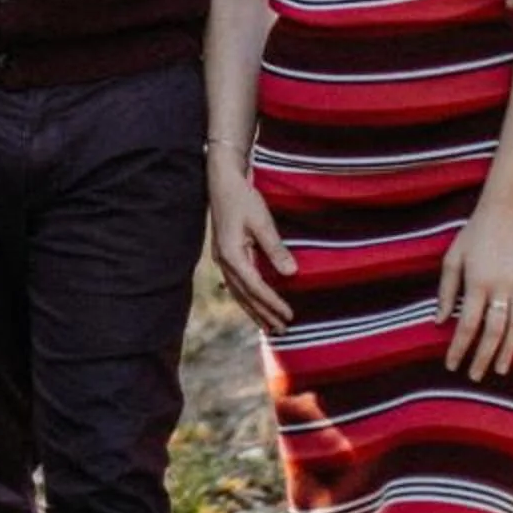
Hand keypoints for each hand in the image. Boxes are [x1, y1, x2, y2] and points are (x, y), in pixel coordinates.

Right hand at [207, 163, 297, 331]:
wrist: (222, 181)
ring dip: (254, 310)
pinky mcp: (224, 255)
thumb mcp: (261, 221)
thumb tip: (291, 274)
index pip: (255, 287)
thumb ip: (275, 249)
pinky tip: (254, 304)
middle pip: (245, 296)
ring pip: (238, 293)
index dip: (273, 303)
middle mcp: (223, 261)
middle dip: (264, 314)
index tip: (289, 316)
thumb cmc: (243, 198)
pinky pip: (236, 284)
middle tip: (282, 331)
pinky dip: (247, 298)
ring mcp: (221, 259)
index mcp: (231, 255)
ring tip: (268, 326)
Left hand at [437, 204, 512, 380]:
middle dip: (483, 357)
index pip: (467, 324)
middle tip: (474, 376)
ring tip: (499, 371)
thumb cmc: (473, 235)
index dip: (459, 347)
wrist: (506, 213)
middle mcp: (501, 288)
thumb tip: (440, 322)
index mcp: (477, 282)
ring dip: (508, 352)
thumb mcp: (453, 258)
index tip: (451, 364)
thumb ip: (447, 290)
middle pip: (493, 332)